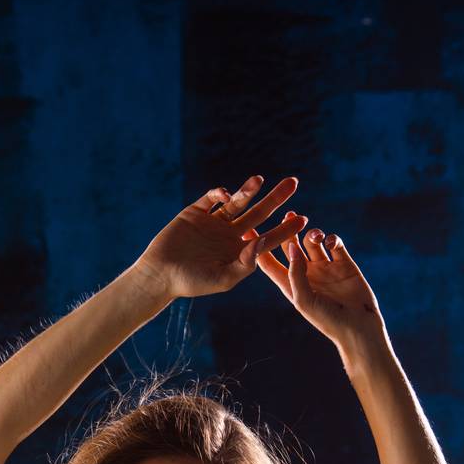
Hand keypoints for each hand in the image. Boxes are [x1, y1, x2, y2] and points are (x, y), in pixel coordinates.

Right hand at [132, 176, 307, 299]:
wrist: (160, 275)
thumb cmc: (192, 283)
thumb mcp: (224, 279)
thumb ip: (246, 263)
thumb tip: (263, 240)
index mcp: (239, 252)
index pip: (268, 238)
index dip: (286, 229)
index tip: (303, 219)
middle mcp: (229, 235)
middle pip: (259, 213)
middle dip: (276, 199)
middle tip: (294, 183)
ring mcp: (213, 222)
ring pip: (237, 202)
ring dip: (249, 190)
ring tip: (260, 180)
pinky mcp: (195, 212)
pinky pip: (211, 199)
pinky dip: (220, 193)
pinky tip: (226, 195)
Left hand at [251, 223, 384, 346]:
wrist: (358, 328)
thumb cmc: (327, 321)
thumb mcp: (304, 300)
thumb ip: (295, 273)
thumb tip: (291, 246)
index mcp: (291, 285)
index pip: (270, 263)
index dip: (259, 248)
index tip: (249, 230)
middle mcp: (306, 274)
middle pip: (291, 246)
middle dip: (289, 231)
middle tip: (289, 215)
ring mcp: (325, 268)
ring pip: (313, 242)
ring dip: (312, 234)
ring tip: (314, 236)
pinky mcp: (344, 264)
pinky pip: (335, 244)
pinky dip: (331, 239)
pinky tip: (330, 242)